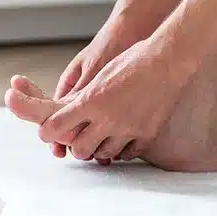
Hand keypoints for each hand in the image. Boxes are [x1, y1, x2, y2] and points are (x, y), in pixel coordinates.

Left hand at [39, 37, 187, 162]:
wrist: (168, 61)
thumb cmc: (133, 61)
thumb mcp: (100, 74)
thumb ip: (84, 97)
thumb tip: (70, 110)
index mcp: (91, 101)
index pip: (57, 127)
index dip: (48, 132)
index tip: (48, 132)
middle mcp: (108, 119)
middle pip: (80, 149)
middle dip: (77, 146)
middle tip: (79, 139)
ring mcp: (128, 129)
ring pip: (104, 154)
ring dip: (100, 148)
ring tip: (102, 138)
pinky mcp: (146, 135)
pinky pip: (127, 154)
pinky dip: (122, 149)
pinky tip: (122, 138)